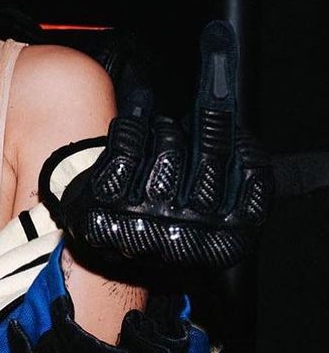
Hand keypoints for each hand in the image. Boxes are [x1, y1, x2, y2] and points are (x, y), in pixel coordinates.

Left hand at [41, 21, 271, 269]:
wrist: (98, 243)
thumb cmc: (160, 224)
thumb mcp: (208, 222)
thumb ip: (234, 187)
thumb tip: (238, 134)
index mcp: (222, 244)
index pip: (254, 182)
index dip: (248, 149)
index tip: (239, 130)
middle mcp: (185, 237)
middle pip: (210, 159)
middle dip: (210, 125)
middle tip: (208, 108)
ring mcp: (142, 219)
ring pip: (170, 149)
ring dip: (168, 129)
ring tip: (164, 127)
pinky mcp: (107, 202)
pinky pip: (128, 146)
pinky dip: (133, 125)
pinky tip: (135, 118)